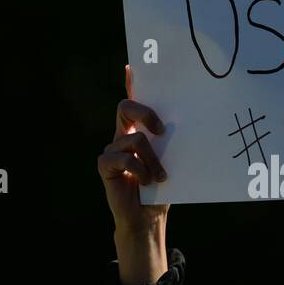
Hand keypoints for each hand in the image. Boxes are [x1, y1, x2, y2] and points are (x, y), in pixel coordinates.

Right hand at [98, 64, 169, 235]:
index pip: (134, 103)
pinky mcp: (105, 166)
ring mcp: (113, 150)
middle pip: (125, 108)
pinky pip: (122, 158)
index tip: (133, 66)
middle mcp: (123, 136)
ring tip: (160, 176)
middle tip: (163, 131)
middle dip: (145, 112)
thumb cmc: (161, 190)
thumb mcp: (171, 162)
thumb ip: (170, 144)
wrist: (148, 218)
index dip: (131, 84)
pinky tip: (145, 182)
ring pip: (133, 139)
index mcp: (139, 132)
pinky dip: (139, 169)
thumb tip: (178, 126)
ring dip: (152, 159)